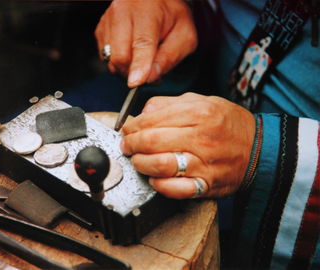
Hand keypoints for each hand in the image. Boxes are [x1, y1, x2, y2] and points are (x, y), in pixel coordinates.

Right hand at [95, 0, 196, 87]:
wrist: (156, 0)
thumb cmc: (172, 17)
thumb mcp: (184, 35)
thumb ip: (169, 57)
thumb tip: (150, 78)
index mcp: (147, 10)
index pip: (141, 43)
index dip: (139, 65)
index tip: (136, 83)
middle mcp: (122, 12)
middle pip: (120, 55)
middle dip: (133, 73)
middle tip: (150, 73)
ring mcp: (108, 21)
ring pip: (110, 59)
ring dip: (126, 69)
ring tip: (142, 61)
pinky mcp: (101, 30)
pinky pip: (105, 57)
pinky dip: (118, 63)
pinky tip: (131, 54)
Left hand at [120, 93, 255, 198]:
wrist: (260, 150)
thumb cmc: (228, 124)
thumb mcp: (203, 101)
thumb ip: (170, 104)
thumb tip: (142, 113)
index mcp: (199, 113)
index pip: (151, 120)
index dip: (132, 127)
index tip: (127, 130)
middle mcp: (201, 138)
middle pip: (150, 142)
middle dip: (131, 144)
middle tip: (127, 146)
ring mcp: (204, 163)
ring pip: (159, 165)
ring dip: (140, 164)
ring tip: (138, 160)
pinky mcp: (206, 185)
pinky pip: (174, 189)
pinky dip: (158, 185)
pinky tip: (155, 178)